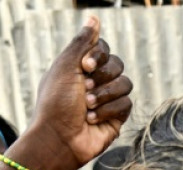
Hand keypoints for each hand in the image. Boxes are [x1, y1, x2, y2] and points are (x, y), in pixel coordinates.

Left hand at [26, 15, 132, 169]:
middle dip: (103, 77)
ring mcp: (107, 100)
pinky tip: (94, 119)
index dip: (98, 55)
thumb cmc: (56, 103)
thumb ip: (82, 42)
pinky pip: (126, 104)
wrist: (60, 139)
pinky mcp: (117, 118)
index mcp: (80, 67)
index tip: (85, 66)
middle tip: (85, 88)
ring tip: (88, 107)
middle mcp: (95, 81)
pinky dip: (109, 110)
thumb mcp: (65, 66)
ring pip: (125, 84)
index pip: (103, 49)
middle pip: (118, 64)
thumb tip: (93, 17)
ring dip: (105, 95)